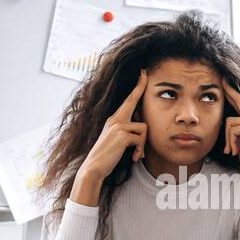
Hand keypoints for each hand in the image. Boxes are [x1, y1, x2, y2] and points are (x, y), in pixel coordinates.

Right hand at [71, 69, 148, 205]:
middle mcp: (115, 119)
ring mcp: (118, 126)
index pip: (128, 100)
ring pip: (144, 128)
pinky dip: (139, 151)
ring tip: (136, 154)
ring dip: (143, 144)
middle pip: (133, 100)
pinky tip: (133, 158)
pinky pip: (140, 140)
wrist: (94, 167)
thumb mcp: (115, 140)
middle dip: (140, 86)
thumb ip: (126, 132)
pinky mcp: (122, 135)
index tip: (142, 74)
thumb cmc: (106, 156)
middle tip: (144, 72)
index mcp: (114, 119)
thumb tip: (141, 129)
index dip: (136, 87)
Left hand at [222, 85, 239, 177]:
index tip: (225, 82)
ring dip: (227, 139)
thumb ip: (236, 131)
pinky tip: (236, 151)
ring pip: (229, 122)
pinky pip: (232, 129)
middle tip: (221, 79)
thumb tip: (227, 123)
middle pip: (238, 101)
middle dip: (229, 91)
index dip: (233, 92)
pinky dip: (230, 142)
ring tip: (233, 150)